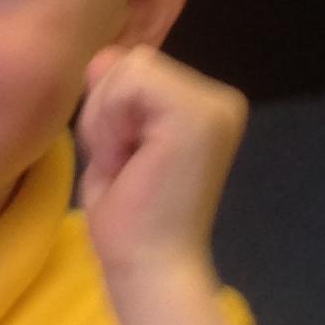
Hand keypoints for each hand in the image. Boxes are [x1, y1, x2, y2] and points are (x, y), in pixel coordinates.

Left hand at [76, 45, 245, 284]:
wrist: (149, 268)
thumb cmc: (128, 222)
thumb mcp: (111, 145)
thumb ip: (112, 98)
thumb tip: (104, 55)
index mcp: (203, 107)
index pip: (134, 68)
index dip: (108, 113)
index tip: (125, 163)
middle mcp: (220, 100)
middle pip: (131, 61)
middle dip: (106, 115)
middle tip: (125, 167)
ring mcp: (216, 105)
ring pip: (129, 68)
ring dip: (107, 122)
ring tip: (130, 167)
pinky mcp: (200, 114)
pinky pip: (129, 83)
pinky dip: (111, 124)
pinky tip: (129, 162)